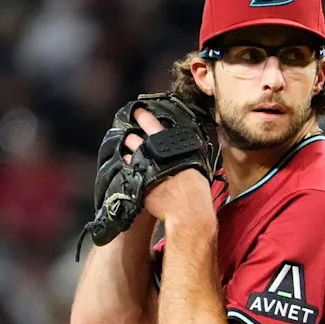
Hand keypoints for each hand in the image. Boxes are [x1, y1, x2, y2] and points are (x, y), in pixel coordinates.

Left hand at [123, 108, 214, 223]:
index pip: (154, 126)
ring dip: (129, 150)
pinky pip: (130, 172)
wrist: (187, 212)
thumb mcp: (196, 167)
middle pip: (138, 140)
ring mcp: (145, 169)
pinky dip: (130, 168)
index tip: (137, 111)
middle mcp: (155, 156)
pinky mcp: (139, 183)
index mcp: (171, 148)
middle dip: (132, 136)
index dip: (144, 117)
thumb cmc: (197, 191)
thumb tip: (187, 154)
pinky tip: (129, 166)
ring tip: (127, 147)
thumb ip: (187, 158)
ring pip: (131, 154)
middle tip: (128, 131)